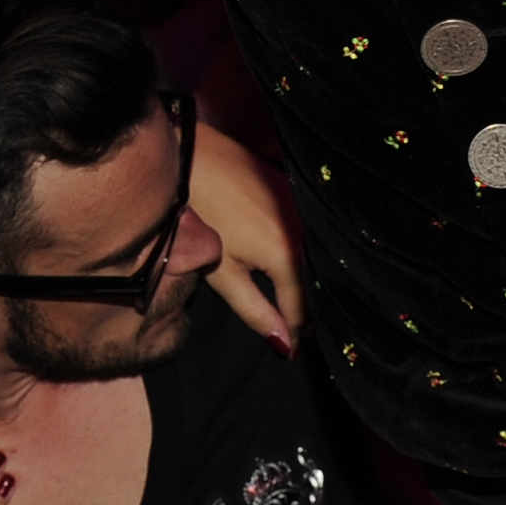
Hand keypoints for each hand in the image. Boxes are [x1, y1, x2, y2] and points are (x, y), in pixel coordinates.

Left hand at [185, 127, 303, 352]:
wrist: (192, 155)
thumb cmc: (201, 214)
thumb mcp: (223, 272)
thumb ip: (255, 311)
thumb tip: (285, 345)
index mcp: (289, 255)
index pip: (303, 310)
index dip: (293, 333)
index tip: (286, 349)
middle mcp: (307, 232)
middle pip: (314, 286)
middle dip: (302, 308)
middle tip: (285, 326)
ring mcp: (305, 210)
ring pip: (314, 261)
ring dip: (305, 282)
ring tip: (286, 298)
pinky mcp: (298, 193)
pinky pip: (308, 236)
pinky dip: (301, 255)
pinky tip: (282, 261)